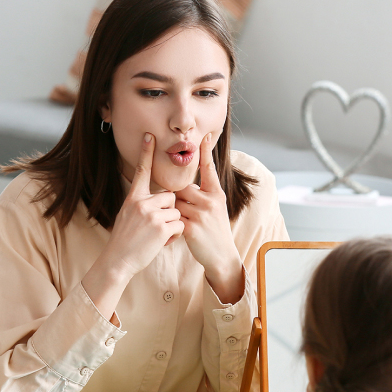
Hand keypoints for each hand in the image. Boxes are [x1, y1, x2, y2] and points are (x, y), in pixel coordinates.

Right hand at [82, 135, 183, 313]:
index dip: (146, 153)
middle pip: (169, 197)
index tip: (149, 136)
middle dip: (169, 212)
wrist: (117, 261)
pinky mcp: (161, 228)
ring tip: (156, 237)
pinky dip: (174, 237)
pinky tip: (160, 243)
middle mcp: (141, 203)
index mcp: (132, 198)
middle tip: (155, 228)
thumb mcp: (127, 216)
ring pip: (176, 212)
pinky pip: (179, 226)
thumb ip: (141, 205)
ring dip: (172, 226)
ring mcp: (151, 215)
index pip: (141, 171)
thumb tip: (161, 199)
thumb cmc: (124, 241)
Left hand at [175, 134, 244, 303]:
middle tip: (181, 212)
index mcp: (217, 194)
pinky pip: (173, 218)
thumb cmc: (215, 230)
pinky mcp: (192, 228)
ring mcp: (202, 214)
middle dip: (177, 198)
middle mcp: (210, 201)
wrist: (221, 255)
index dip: (206, 152)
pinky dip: (170, 224)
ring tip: (180, 223)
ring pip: (175, 202)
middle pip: (182, 188)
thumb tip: (185, 183)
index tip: (204, 136)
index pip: (209, 169)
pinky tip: (174, 233)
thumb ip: (203, 194)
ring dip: (172, 211)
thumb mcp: (216, 208)